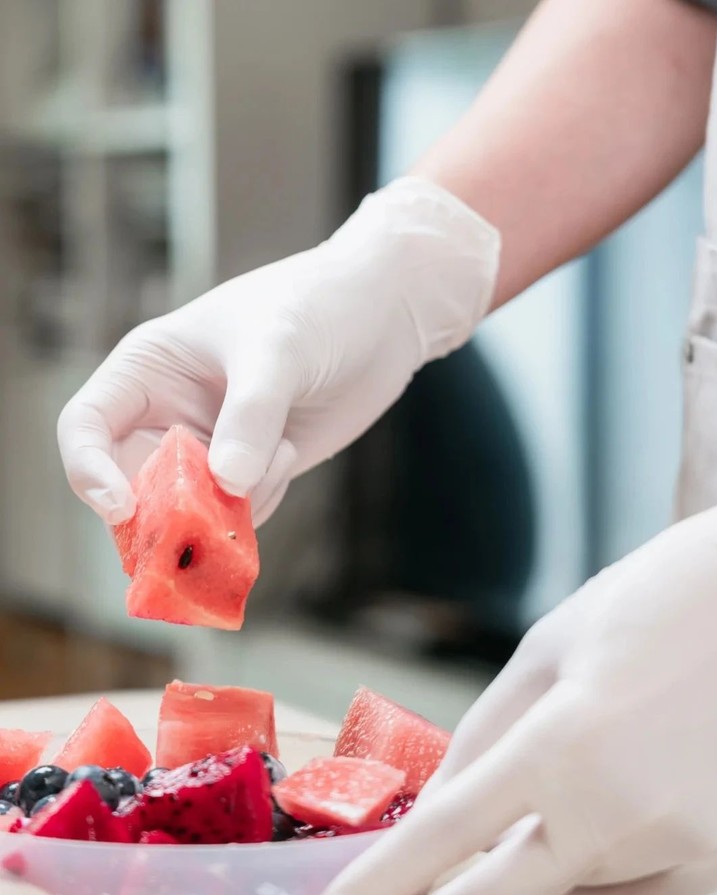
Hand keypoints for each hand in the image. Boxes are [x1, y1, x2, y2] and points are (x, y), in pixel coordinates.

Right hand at [57, 177, 499, 526]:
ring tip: (280, 452)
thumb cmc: (318, 305)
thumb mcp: (278, 348)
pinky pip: (235, 516)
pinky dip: (259, 507)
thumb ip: (251, 415)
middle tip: (209, 519)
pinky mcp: (254, 471)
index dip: (91, 472)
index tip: (123, 507)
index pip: (85, 429)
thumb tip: (229, 484)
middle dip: (165, 512)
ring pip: (187, 513)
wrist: (383, 315)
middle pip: (132, 487)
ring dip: (226, 509)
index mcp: (148, 370)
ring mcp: (211, 448)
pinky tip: (290, 454)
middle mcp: (169, 415)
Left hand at [313, 500, 716, 894]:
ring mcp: (682, 840)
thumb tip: (445, 801)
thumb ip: (489, 730)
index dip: (383, 884)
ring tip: (514, 822)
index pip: (450, 834)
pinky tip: (569, 856)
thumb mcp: (549, 648)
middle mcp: (623, 807)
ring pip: (569, 884)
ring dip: (524, 867)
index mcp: (566, 741)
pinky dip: (589, 885)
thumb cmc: (653, 603)